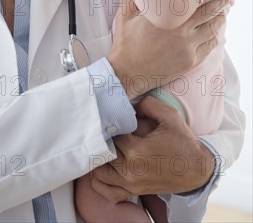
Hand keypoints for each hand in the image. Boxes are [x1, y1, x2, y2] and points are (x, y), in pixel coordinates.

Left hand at [90, 96, 215, 200]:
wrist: (197, 169)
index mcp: (136, 150)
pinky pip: (107, 191)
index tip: (112, 118)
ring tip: (108, 147)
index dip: (109, 125)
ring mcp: (130, 184)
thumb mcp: (169, 115)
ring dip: (100, 159)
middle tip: (108, 131)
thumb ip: (147, 104)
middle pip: (102, 153)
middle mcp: (130, 170)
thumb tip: (128, 104)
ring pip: (99, 173)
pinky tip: (107, 167)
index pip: (109, 135)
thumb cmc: (183, 141)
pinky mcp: (133, 192)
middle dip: (103, 140)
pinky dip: (101, 181)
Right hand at [107, 0, 227, 99]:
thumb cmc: (125, 42)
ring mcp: (188, 46)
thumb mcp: (124, 14)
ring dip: (220, 18)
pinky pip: (209, 45)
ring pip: (212, 28)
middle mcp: (182, 29)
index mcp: (168, 15)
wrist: (128, 72)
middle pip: (210, 12)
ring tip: (223, 12)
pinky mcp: (190, 60)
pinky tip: (214, 32)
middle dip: (220, 2)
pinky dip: (214, 36)